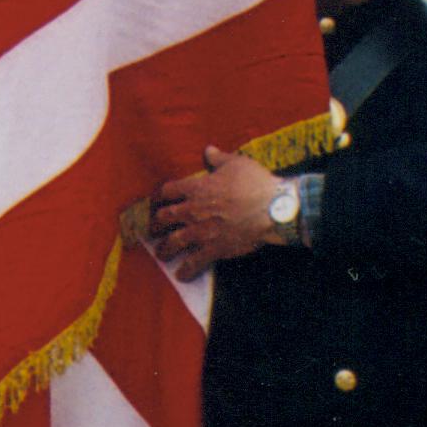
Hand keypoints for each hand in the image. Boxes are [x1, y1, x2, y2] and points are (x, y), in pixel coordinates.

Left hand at [147, 148, 288, 280]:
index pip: (168, 190)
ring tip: (161, 254)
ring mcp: (202, 231)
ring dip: (164, 249)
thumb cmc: (255, 183)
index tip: (157, 200)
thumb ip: (218, 159)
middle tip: (153, 229)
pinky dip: (185, 270)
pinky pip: (194, 262)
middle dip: (156, 224)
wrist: (272, 209)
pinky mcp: (214, 248)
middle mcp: (193, 210)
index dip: (159, 196)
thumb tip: (208, 150)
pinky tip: (181, 276)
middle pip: (164, 218)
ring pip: (173, 242)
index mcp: (197, 187)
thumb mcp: (236, 163)